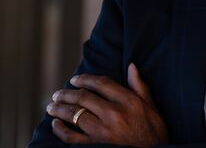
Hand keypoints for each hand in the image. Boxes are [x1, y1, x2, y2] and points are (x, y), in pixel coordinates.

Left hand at [46, 63, 168, 146]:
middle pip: (83, 97)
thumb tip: (131, 66)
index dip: (85, 79)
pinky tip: (55, 125)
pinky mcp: (96, 146)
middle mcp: (114, 114)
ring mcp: (103, 131)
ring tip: (51, 106)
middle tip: (57, 93)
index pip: (101, 83)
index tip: (75, 79)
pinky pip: (71, 137)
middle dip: (67, 93)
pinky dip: (60, 130)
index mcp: (128, 101)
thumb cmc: (154, 132)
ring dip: (59, 109)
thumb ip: (139, 86)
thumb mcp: (152, 107)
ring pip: (74, 114)